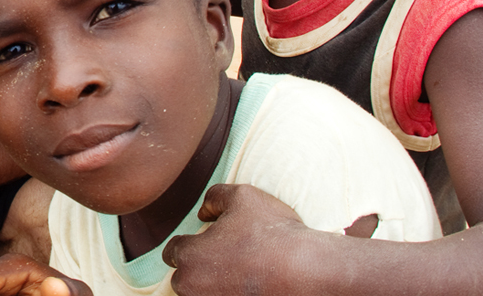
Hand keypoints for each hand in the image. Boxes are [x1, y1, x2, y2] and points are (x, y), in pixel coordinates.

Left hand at [163, 184, 308, 295]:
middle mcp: (192, 288)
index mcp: (188, 257)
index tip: (206, 242)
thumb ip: (213, 197)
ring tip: (234, 274)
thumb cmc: (273, 232)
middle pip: (183, 278)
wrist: (309, 270)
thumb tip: (203, 213)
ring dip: (209, 286)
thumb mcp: (241, 196)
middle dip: (196, 268)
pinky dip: (227, 294)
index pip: (173, 251)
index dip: (189, 243)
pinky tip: (245, 287)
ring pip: (199, 295)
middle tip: (222, 259)